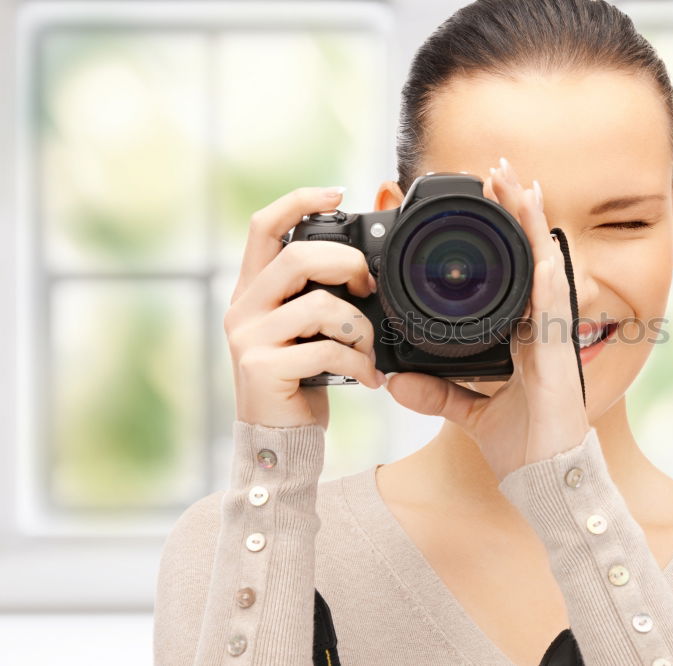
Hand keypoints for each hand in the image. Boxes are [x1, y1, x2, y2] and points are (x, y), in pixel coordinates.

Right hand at [223, 186, 384, 428]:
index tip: (337, 192)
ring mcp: (248, 338)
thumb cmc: (300, 381)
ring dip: (360, 326)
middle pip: (298, 256)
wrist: (280, 440)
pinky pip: (326, 349)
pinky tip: (368, 377)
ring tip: (368, 348)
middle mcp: (243, 308)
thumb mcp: (304, 331)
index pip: (263, 227)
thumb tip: (364, 267)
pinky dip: (358, 362)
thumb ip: (317, 296)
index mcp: (252, 291)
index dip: (299, 201)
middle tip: (369, 286)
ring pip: (319, 305)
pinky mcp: (262, 368)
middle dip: (348, 264)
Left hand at [383, 158, 590, 482]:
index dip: (505, 233)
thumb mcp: (466, 411)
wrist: (543, 480)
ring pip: (547, 268)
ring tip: (521, 185)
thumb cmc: (519, 445)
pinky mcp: (560, 356)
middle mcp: (542, 329)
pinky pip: (554, 307)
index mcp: (524, 336)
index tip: (486, 198)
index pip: (516, 272)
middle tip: (499, 170)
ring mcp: (554, 338)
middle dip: (517, 212)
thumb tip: (395, 377)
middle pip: (533, 257)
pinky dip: (548, 274)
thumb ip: (435, 392)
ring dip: (534, 226)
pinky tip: (542, 245)